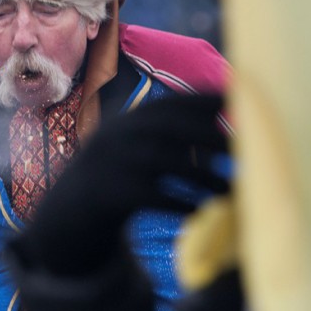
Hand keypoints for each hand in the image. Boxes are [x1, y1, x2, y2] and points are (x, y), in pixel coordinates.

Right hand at [13, 93, 230, 274]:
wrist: (69, 209)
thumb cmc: (116, 176)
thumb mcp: (132, 148)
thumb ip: (165, 134)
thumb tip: (220, 121)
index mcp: (126, 121)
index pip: (169, 104)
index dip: (202, 100)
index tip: (235, 101)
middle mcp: (117, 135)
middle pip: (167, 127)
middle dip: (206, 132)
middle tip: (241, 145)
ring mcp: (110, 163)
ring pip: (163, 162)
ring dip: (203, 175)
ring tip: (231, 188)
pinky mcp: (108, 194)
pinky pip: (151, 196)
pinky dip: (179, 202)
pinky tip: (200, 211)